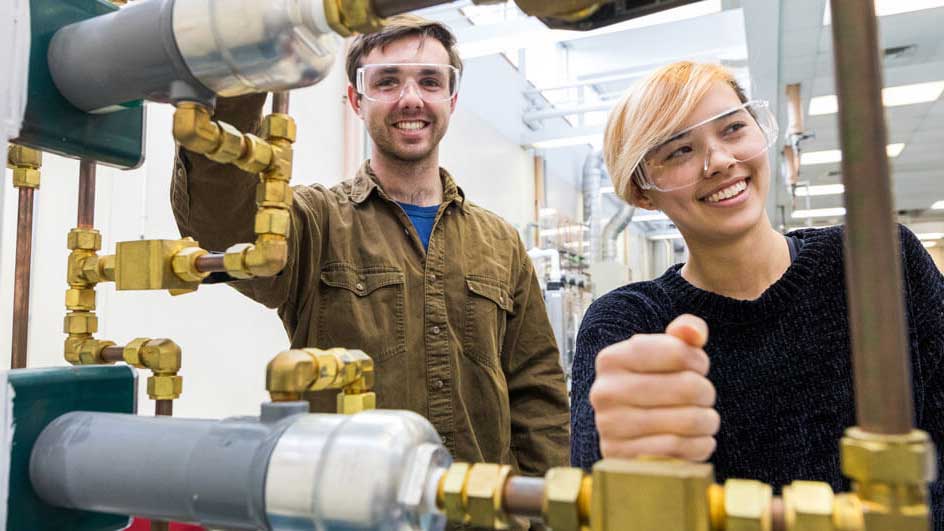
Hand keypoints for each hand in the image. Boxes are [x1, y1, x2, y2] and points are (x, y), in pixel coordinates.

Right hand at [589, 314, 718, 461]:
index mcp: (610, 359)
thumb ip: (684, 332)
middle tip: (701, 397)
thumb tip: (692, 332)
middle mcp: (604, 392)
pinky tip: (695, 440)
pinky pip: (682, 449)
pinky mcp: (626, 459)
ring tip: (702, 419)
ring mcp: (611, 428)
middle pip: (688, 385)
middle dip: (706, 392)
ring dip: (708, 420)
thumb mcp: (666, 354)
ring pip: (690, 419)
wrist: (633, 437)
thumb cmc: (655, 388)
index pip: (677, 351)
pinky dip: (699, 445)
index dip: (698, 360)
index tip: (696, 368)